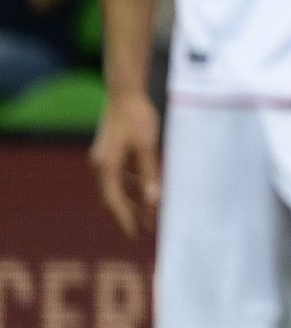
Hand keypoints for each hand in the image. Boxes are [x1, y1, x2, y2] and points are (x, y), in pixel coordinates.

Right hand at [89, 92, 161, 237]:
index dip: (126, 219)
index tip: (136, 235)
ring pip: (117, 187)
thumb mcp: (147, 147)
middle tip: (145, 230)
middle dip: (129, 213)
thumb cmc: (137, 117)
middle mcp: (100, 165)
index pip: (114, 201)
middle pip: (114, 197)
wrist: (124, 92)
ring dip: (132, 200)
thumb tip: (153, 201)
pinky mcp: (110, 152)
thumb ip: (149, 174)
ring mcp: (103, 159)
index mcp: (106, 166)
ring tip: (149, 214)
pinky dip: (132, 185)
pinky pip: (120, 175)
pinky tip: (145, 191)